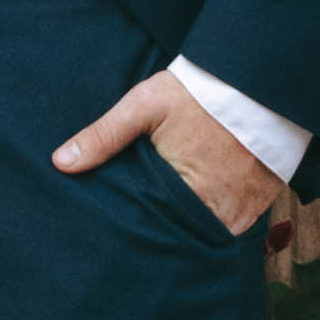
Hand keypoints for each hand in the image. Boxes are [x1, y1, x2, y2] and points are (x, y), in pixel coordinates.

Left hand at [51, 63, 288, 244]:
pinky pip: (231, 229)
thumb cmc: (197, 93)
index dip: (136, 229)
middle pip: (180, 236)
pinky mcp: (258, 206)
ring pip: (205, 236)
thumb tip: (61, 163)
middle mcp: (217, 209)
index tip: (120, 228)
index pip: (152, 228)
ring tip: (166, 225)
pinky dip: (215, 224)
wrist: (256, 82)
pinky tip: (197, 215)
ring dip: (188, 231)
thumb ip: (104, 136)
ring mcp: (241, 211)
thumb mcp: (144, 106)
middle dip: (162, 234)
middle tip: (141, 231)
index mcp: (184, 190)